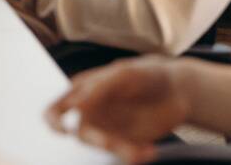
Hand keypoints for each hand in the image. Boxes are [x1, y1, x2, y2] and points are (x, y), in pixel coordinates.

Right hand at [44, 57, 192, 163]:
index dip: (53, 122)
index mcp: (83, 92)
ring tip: (146, 151)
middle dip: (98, 141)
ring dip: (121, 151)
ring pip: (103, 148)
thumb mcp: (125, 74)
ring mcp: (108, 130)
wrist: (178, 91)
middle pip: (82, 133)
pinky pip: (123, 156)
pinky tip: (150, 151)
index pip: (56, 109)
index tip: (63, 131)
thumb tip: (77, 104)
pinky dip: (135, 156)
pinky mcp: (125, 144)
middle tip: (115, 145)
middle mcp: (92, 114)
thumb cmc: (146, 75)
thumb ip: (100, 87)